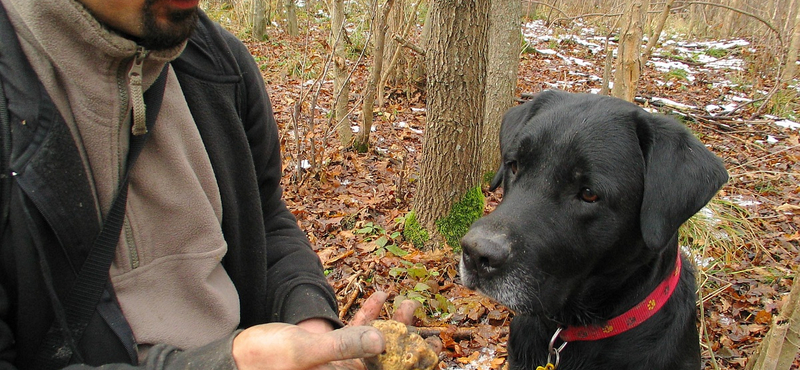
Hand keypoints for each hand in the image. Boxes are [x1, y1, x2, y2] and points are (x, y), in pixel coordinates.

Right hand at [232, 292, 420, 369]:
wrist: (236, 357)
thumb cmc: (265, 360)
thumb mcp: (304, 351)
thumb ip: (343, 346)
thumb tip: (382, 341)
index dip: (412, 365)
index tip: (434, 351)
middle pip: (388, 361)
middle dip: (408, 339)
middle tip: (420, 312)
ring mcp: (342, 366)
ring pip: (376, 346)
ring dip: (392, 324)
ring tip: (407, 301)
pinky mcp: (333, 353)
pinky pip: (357, 335)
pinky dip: (368, 317)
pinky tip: (379, 296)